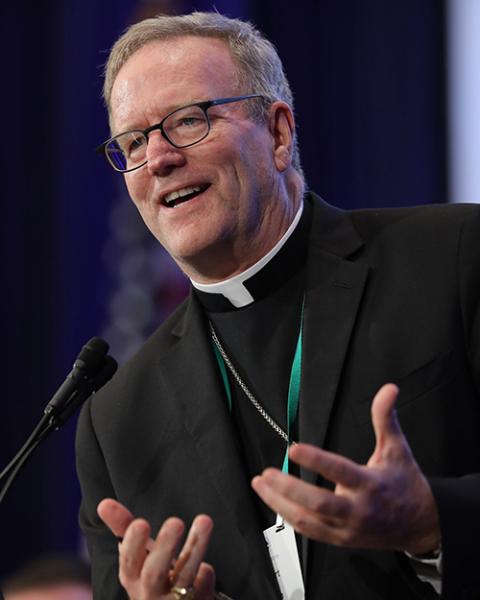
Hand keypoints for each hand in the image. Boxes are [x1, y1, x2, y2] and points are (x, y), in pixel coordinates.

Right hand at [97, 498, 214, 599]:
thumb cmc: (154, 575)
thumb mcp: (138, 555)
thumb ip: (124, 528)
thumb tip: (102, 503)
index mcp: (133, 578)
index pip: (129, 562)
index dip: (133, 544)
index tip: (140, 522)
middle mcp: (150, 593)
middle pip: (154, 573)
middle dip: (164, 547)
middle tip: (176, 521)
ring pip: (184, 577)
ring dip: (195, 549)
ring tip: (204, 520)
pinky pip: (203, 593)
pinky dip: (205, 578)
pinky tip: (207, 569)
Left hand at [251, 383, 440, 554]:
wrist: (421, 525)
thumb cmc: (405, 483)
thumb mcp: (397, 448)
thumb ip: (386, 418)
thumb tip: (389, 388)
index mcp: (371, 485)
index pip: (340, 471)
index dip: (316, 460)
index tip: (294, 448)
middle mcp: (358, 510)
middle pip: (319, 503)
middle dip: (289, 489)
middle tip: (266, 473)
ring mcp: (348, 529)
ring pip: (309, 521)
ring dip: (280, 503)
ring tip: (260, 484)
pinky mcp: (341, 540)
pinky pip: (310, 532)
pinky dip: (289, 517)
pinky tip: (273, 501)